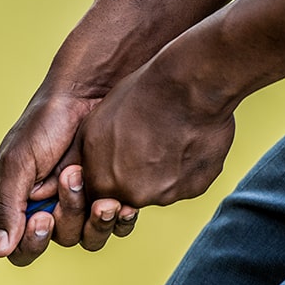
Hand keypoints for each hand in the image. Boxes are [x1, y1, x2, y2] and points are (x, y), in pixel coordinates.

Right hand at [0, 14, 152, 264]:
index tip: (41, 219)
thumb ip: (8, 207)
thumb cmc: (45, 122)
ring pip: (89, 237)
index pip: (23, 249)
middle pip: (59, 241)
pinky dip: (119, 218)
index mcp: (23, 206)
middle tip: (69, 178)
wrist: (88, 94)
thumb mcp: (18, 162)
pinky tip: (120, 201)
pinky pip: (117, 226)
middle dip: (66, 213)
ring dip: (92, 216)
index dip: (32, 243)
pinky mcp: (112, 197)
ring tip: (94, 183)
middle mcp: (53, 210)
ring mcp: (84, 205)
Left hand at [73, 58, 235, 210]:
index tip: (119, 156)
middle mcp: (132, 196)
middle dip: (134, 175)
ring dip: (161, 171)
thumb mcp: (94, 125)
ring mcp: (165, 195)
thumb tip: (91, 172)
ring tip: (167, 137)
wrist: (187, 88)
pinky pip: (185, 184)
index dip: (109, 175)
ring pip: (159, 190)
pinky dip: (185, 168)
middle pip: (130, 195)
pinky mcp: (194, 189)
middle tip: (145, 143)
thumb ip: (91, 158)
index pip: (99, 196)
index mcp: (103, 182)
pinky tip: (186, 141)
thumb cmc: (138, 98)